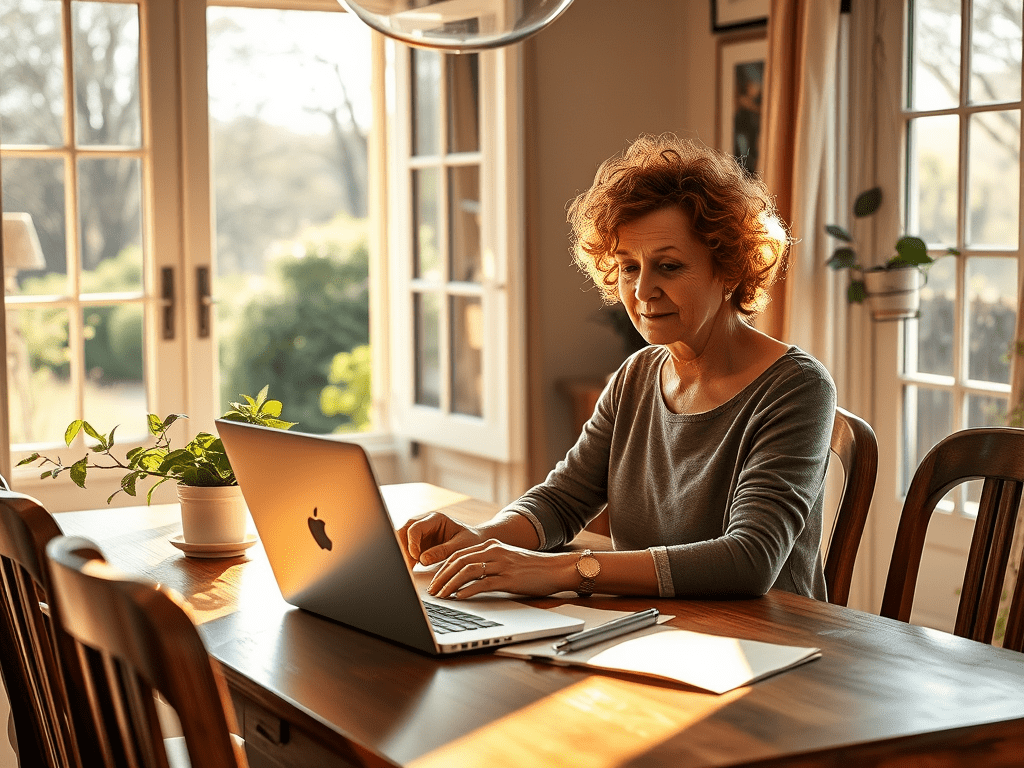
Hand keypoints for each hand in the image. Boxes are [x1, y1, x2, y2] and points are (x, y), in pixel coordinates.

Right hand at [397, 512, 484, 568]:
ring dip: (402, 555)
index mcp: (435, 519)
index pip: (415, 528)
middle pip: (403, 532)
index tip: (415, 557)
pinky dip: (406, 561)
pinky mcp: (418, 545)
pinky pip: (406, 551)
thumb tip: (422, 559)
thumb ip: (443, 551)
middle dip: (401, 548)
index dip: (412, 543)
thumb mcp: (461, 546)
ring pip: (401, 541)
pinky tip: (410, 570)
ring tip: (408, 569)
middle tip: (406, 565)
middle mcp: (424, 524)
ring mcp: (420, 534)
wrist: (475, 542)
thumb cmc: (471, 541)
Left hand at [426, 540, 574, 598]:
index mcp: (491, 545)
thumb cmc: (532, 568)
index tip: (433, 580)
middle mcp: (494, 551)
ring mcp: (501, 564)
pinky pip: (482, 583)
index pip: (459, 554)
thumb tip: (466, 578)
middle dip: (441, 576)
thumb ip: (488, 564)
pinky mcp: (509, 578)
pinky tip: (458, 597)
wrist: (556, 569)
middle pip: (459, 561)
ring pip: (467, 571)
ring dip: (450, 584)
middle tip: (431, 590)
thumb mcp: (507, 560)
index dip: (442, 567)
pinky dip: (467, 590)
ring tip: (441, 595)